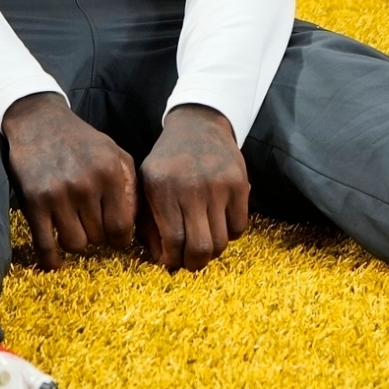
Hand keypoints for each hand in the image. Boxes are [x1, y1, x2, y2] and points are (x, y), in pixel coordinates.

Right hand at [2, 92, 136, 268]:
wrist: (39, 121)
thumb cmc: (81, 141)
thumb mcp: (115, 153)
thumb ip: (131, 187)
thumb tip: (138, 227)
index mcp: (110, 172)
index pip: (121, 227)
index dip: (119, 238)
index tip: (115, 236)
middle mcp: (85, 184)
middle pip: (99, 237)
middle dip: (98, 235)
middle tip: (91, 224)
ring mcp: (57, 195)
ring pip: (75, 244)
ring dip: (77, 241)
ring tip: (74, 227)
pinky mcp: (33, 202)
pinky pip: (44, 245)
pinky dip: (50, 260)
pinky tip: (55, 262)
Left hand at [139, 105, 249, 271]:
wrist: (199, 125)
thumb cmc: (169, 162)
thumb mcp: (148, 184)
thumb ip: (149, 222)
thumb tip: (160, 260)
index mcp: (161, 187)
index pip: (173, 239)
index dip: (173, 259)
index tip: (171, 262)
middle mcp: (191, 187)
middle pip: (200, 246)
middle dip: (194, 263)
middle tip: (190, 262)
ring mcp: (218, 185)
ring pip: (221, 241)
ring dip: (212, 251)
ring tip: (203, 243)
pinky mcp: (240, 184)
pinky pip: (239, 228)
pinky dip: (230, 234)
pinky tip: (219, 224)